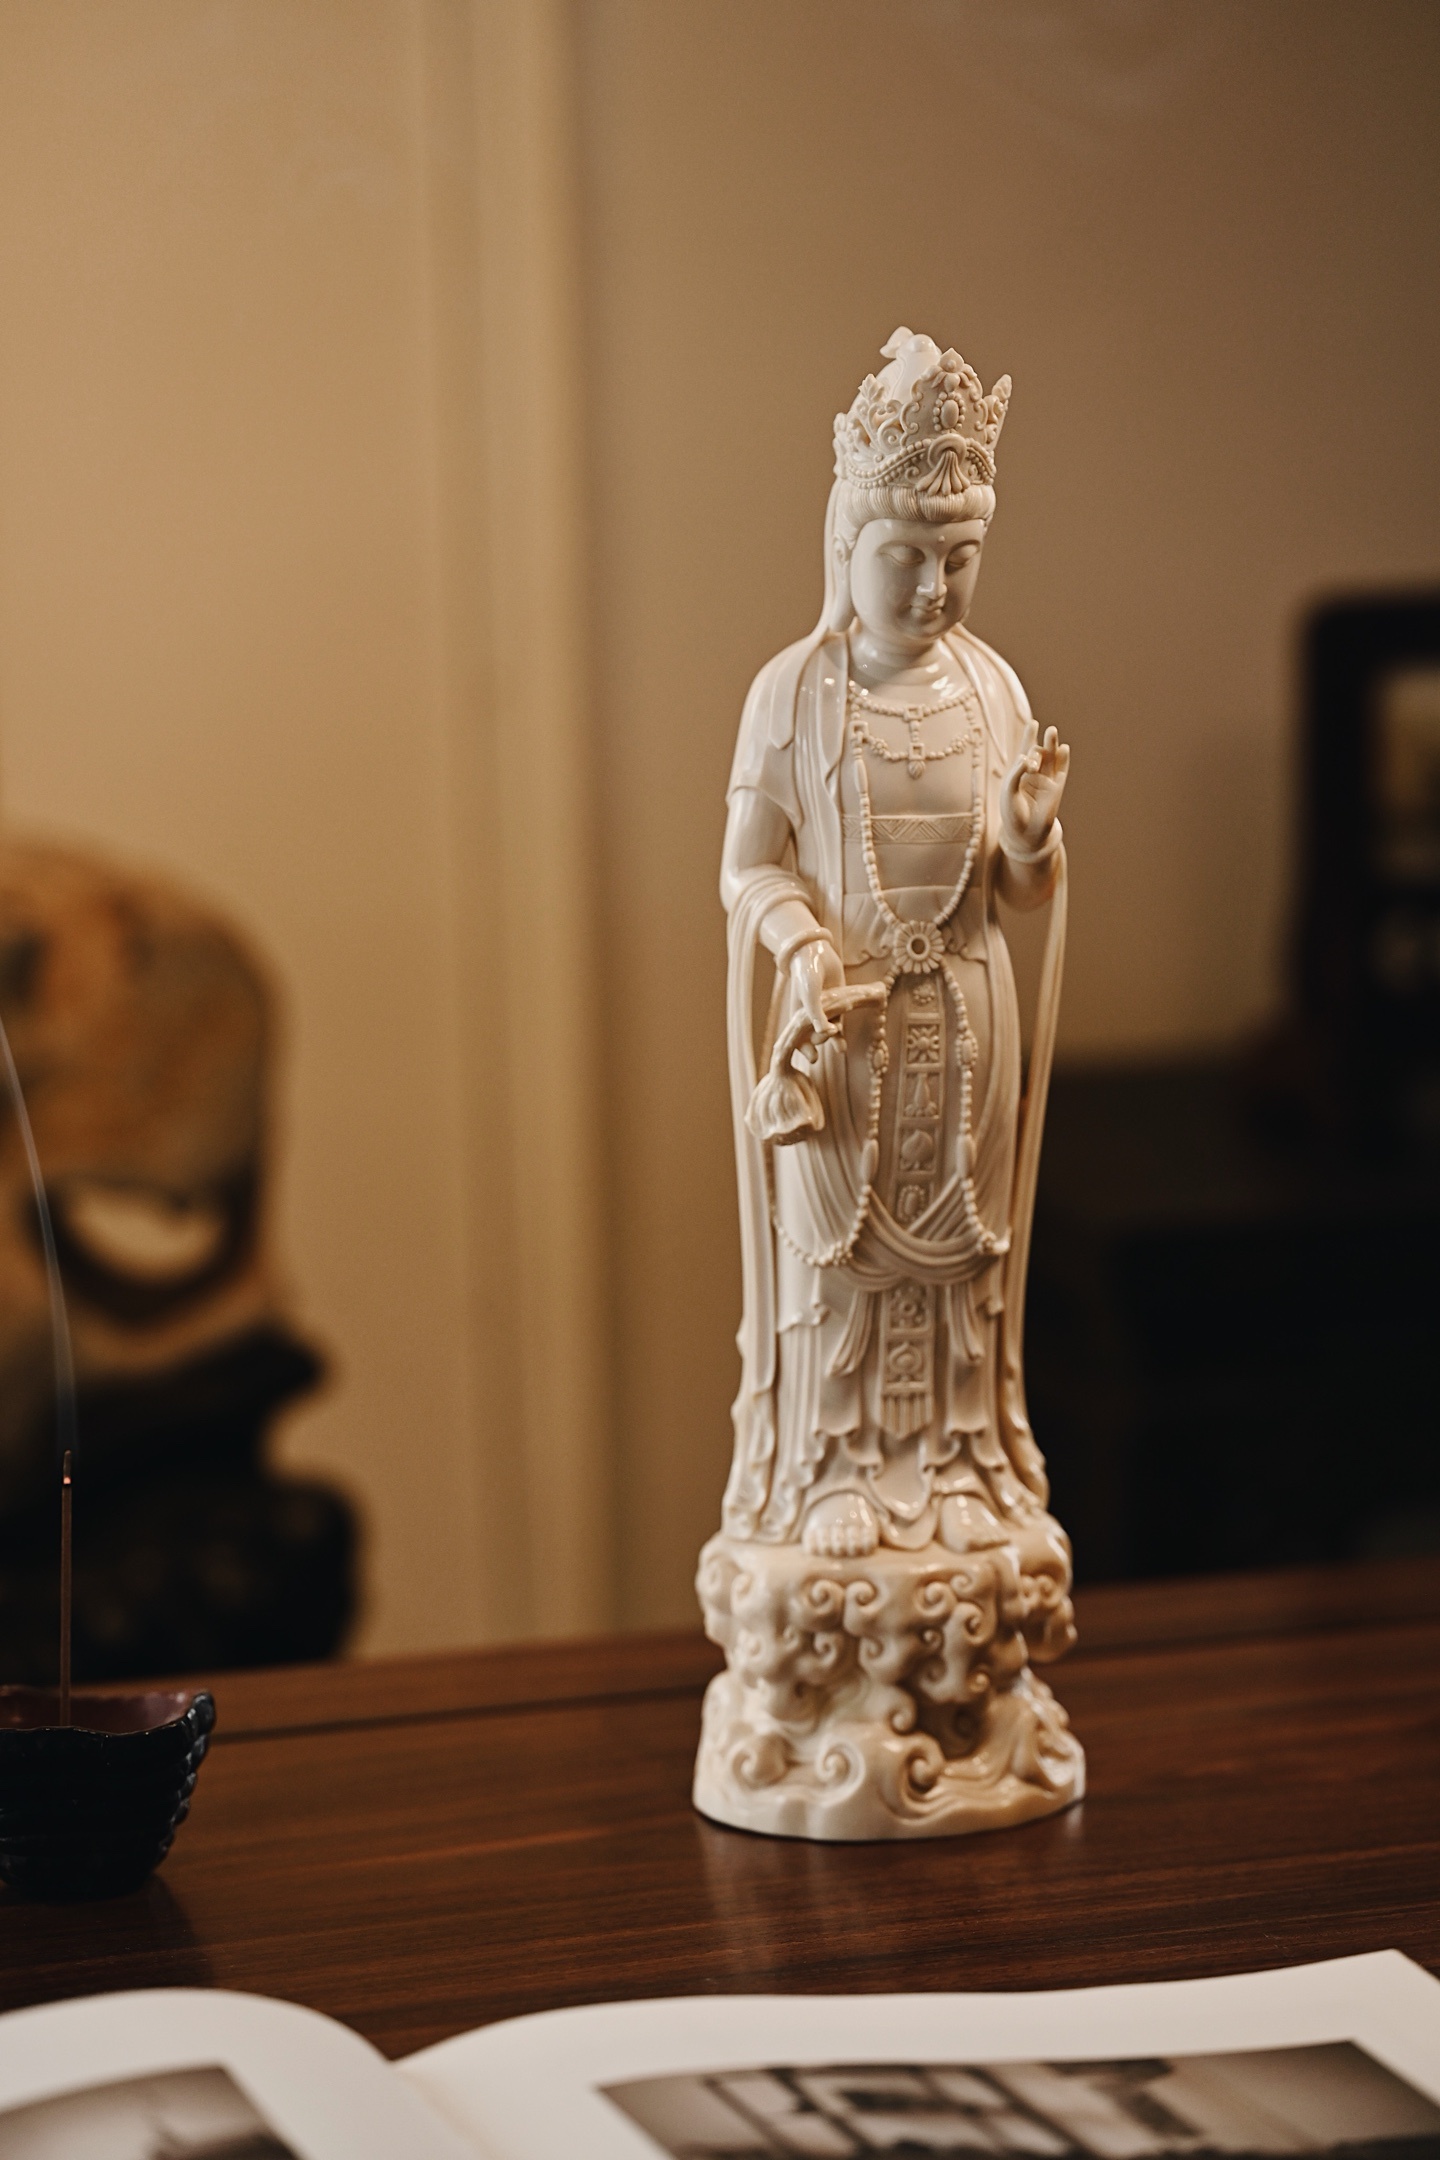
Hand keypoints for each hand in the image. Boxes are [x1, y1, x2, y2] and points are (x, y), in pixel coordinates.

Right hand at [789, 937, 845, 1048]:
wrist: (815, 951)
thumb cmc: (807, 973)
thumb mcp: (810, 994)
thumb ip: (816, 1013)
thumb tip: (826, 1032)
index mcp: (798, 1013)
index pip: (798, 1036)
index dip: (803, 1048)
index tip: (812, 1057)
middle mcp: (810, 1014)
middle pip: (813, 1036)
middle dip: (817, 1044)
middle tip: (818, 1052)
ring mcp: (824, 1009)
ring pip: (829, 1030)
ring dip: (834, 1040)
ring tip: (841, 1050)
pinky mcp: (837, 1003)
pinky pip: (840, 1019)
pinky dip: (842, 1028)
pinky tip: (843, 1039)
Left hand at [1001, 721, 1069, 857]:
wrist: (1023, 833)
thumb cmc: (1012, 811)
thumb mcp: (1008, 789)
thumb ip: (1016, 771)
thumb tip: (1027, 756)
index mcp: (1019, 774)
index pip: (1025, 751)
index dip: (1028, 737)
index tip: (1033, 723)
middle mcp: (1034, 775)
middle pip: (1039, 753)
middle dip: (1039, 743)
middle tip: (1041, 729)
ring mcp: (1046, 780)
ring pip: (1051, 759)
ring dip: (1051, 745)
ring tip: (1052, 730)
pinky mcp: (1056, 788)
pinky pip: (1061, 770)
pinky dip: (1063, 759)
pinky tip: (1064, 748)